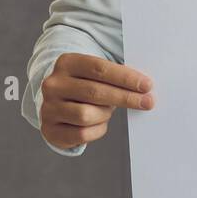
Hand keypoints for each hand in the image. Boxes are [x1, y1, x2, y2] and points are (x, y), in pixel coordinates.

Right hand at [40, 53, 154, 148]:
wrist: (57, 103)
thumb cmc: (85, 86)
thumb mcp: (95, 74)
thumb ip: (115, 76)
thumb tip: (145, 88)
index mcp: (67, 63)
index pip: (100, 69)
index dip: (125, 78)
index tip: (147, 85)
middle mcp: (54, 84)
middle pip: (95, 92)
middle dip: (126, 97)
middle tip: (147, 102)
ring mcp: (49, 108)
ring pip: (87, 115)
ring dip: (105, 114)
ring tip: (108, 110)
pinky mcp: (50, 129)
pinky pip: (82, 134)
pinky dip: (97, 130)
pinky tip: (100, 123)